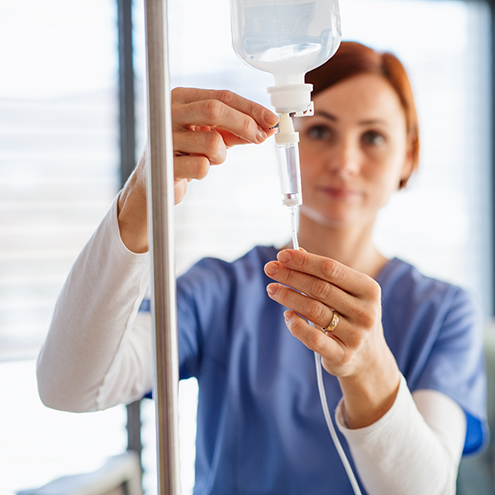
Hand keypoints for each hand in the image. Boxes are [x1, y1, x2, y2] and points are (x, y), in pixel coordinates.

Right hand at [171, 88, 277, 203]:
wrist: (154, 182)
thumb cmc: (185, 154)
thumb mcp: (211, 135)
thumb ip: (236, 130)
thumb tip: (266, 128)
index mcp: (181, 99)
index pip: (221, 96)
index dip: (250, 107)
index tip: (271, 119)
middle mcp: (168, 112)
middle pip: (215, 110)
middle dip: (244, 124)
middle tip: (261, 137)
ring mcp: (164, 137)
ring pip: (213, 142)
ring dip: (220, 156)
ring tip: (208, 159)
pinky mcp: (164, 164)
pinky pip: (202, 167)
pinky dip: (205, 171)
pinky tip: (192, 171)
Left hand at [264, 249, 399, 427]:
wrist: (368, 360)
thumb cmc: (350, 317)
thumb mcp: (345, 293)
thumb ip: (323, 274)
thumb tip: (297, 252)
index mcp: (368, 289)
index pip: (331, 269)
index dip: (304, 261)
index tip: (281, 255)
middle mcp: (365, 311)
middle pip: (319, 288)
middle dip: (291, 276)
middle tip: (269, 269)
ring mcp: (356, 335)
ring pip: (313, 310)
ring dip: (288, 297)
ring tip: (272, 289)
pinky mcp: (342, 356)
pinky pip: (313, 338)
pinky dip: (296, 325)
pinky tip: (286, 315)